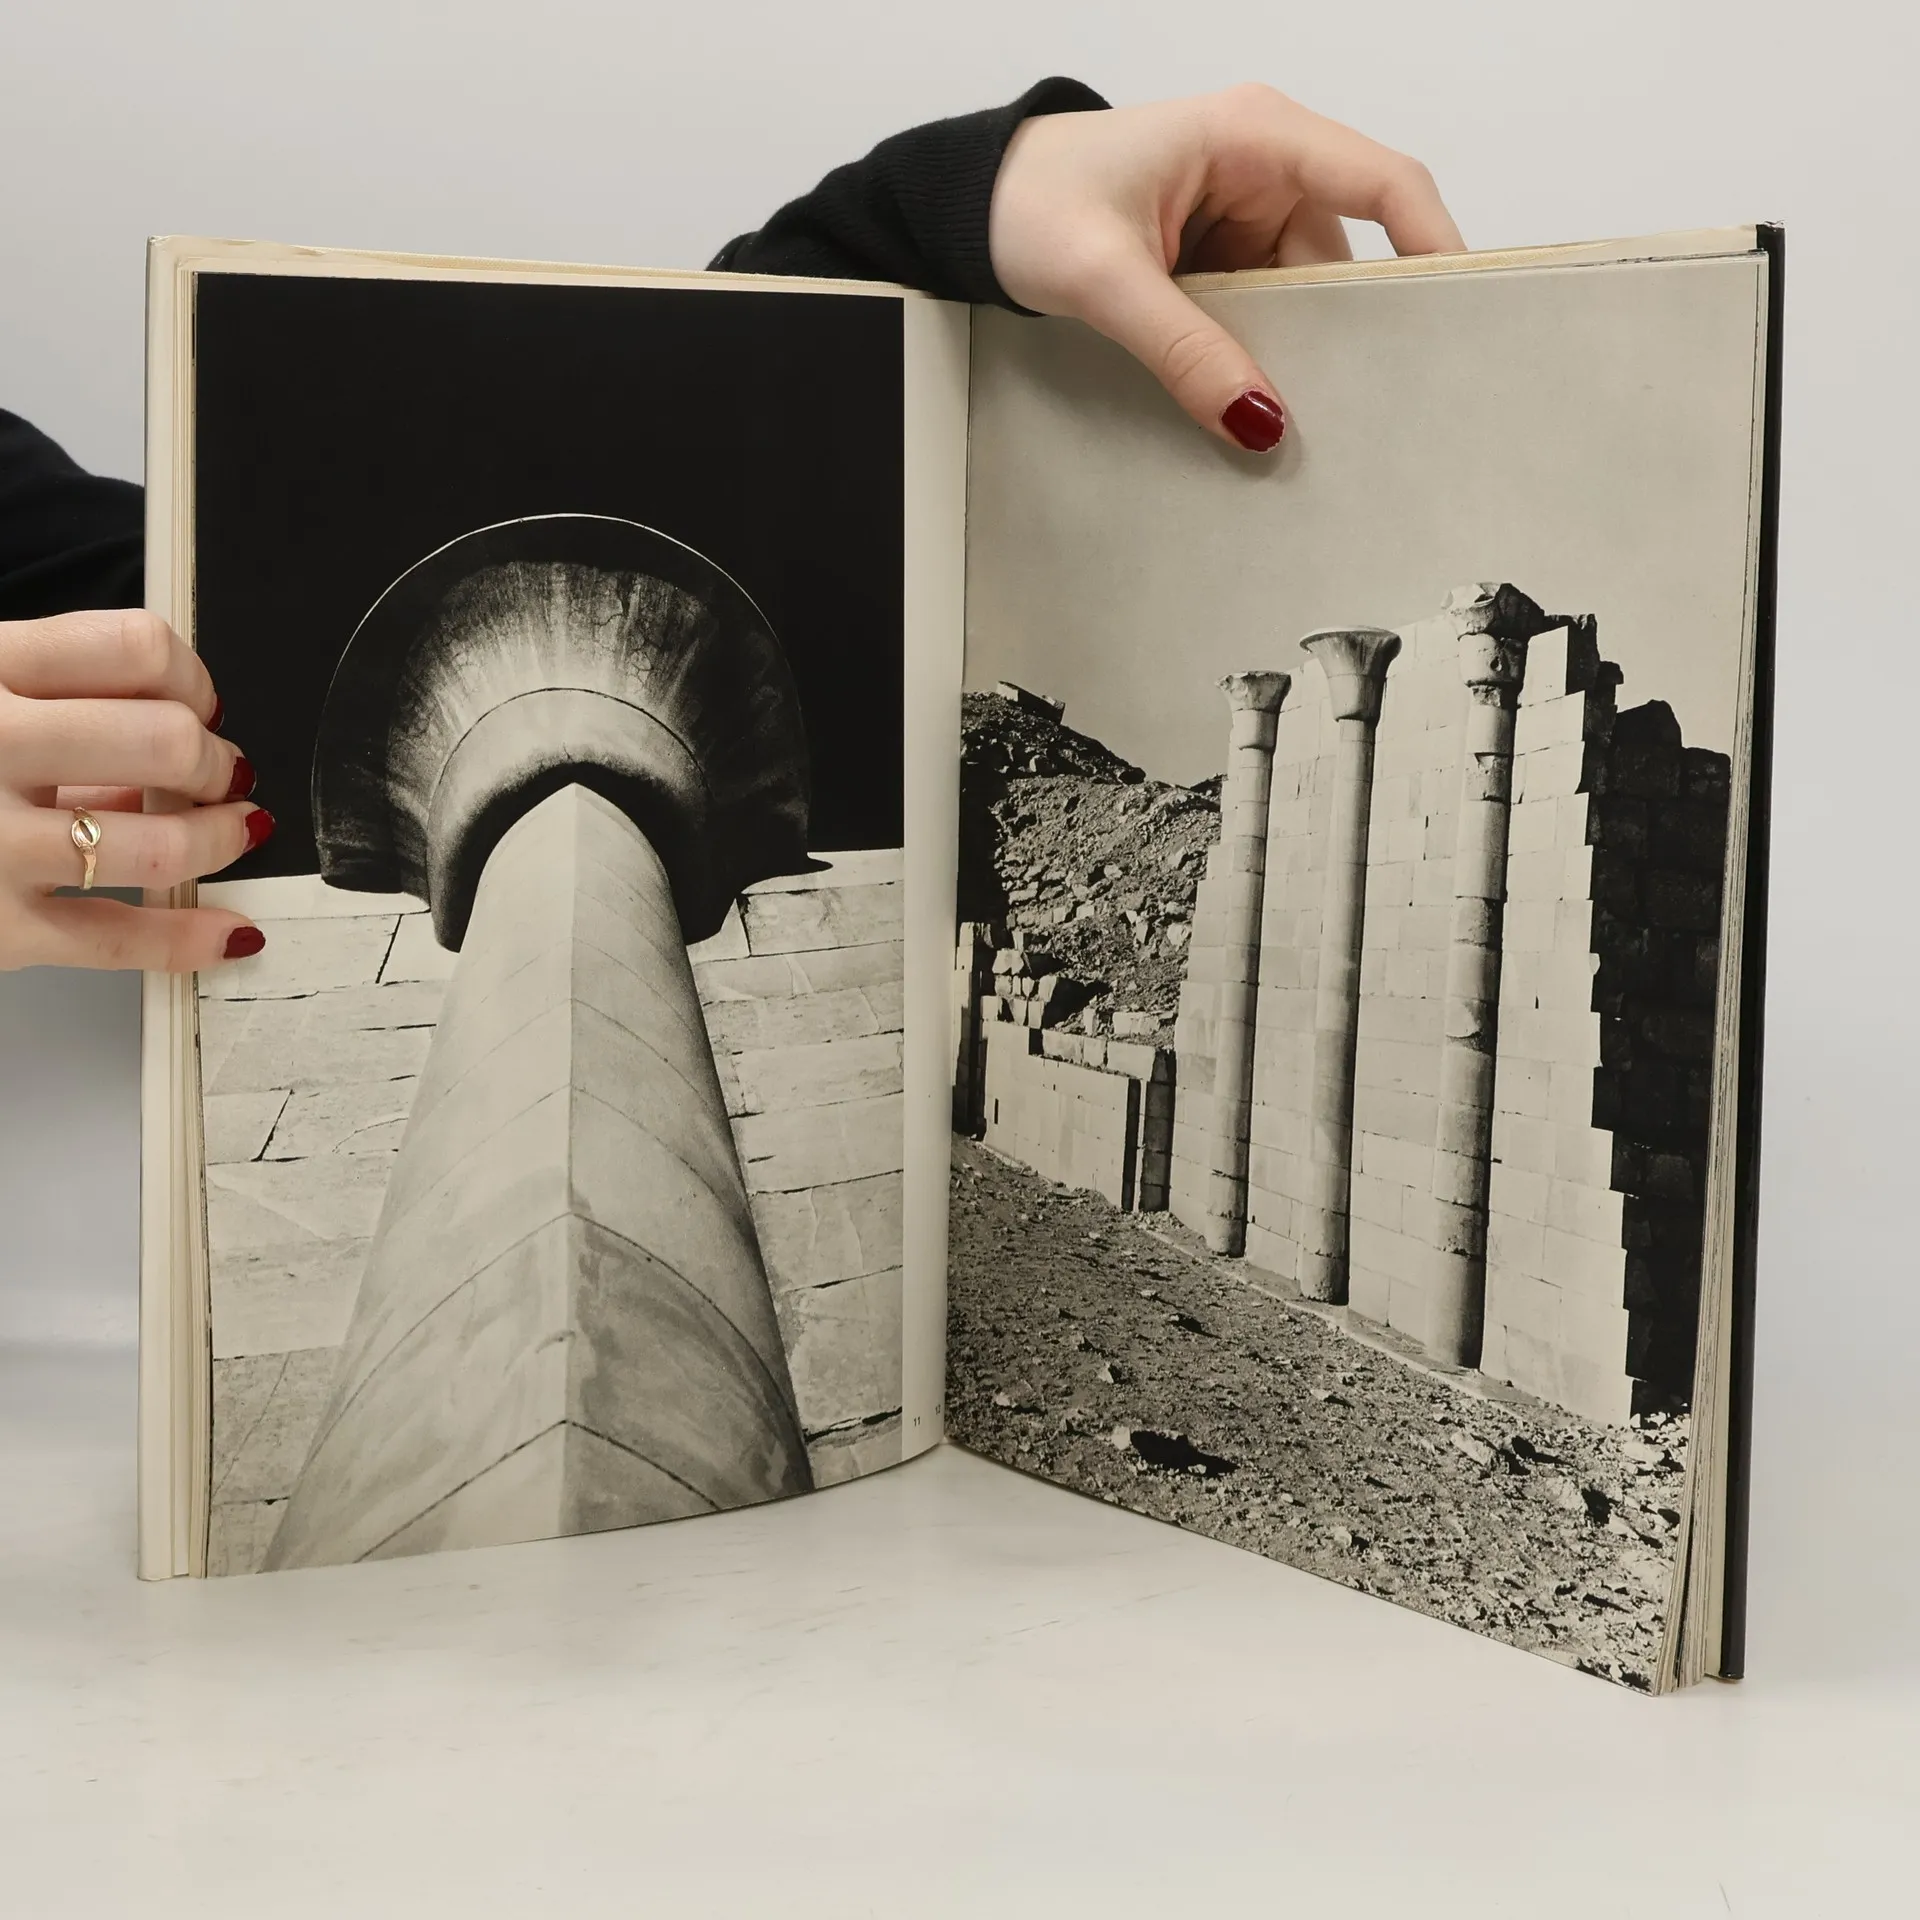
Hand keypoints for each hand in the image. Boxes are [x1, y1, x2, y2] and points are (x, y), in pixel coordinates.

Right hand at [0, 609, 269, 971]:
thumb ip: (45, 698)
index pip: (133, 647)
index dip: (192, 677)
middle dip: (213, 760)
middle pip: (165, 740)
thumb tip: (163, 724)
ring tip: (229, 831)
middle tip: (220, 772)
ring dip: (217, 838)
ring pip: (156, 844)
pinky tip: (228, 929)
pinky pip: (118, 940)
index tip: (201, 700)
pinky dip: (188, 938)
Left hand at [989, 84, 1463, 450]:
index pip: (1381, 182)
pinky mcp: (1214, 253)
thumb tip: (1258, 420)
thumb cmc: (1026, 203)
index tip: (1463, 313)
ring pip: (1299, 294)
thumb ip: (1183, 350)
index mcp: (1253, 135)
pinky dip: (1254, 352)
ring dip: (1291, 351)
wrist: (966, 208)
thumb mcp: (1105, 279)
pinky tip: (1247, 395)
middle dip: (1347, 330)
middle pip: (1341, 256)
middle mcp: (1260, 165)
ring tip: (1288, 414)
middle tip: (1365, 407)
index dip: (1434, 244)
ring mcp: (1238, 211)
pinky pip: (1259, 309)